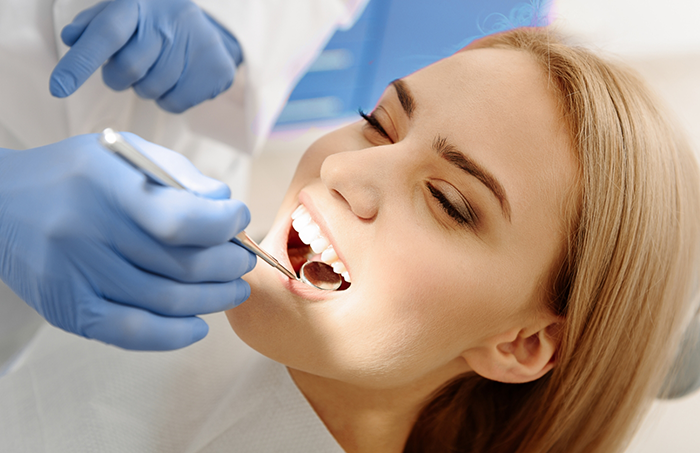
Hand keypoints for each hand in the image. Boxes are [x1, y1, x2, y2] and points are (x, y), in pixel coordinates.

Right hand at [0, 133, 254, 349]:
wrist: (0, 204)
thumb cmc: (75, 175)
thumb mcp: (124, 153)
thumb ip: (178, 174)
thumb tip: (225, 206)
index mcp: (105, 185)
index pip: (179, 218)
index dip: (223, 225)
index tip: (239, 218)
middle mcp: (87, 232)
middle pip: (182, 265)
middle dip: (229, 265)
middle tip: (243, 260)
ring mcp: (75, 276)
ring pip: (166, 301)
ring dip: (214, 299)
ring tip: (233, 289)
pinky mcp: (68, 309)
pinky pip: (131, 332)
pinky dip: (174, 335)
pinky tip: (199, 326)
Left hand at [50, 0, 242, 112]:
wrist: (207, 27)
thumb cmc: (153, 20)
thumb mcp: (122, 12)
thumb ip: (93, 25)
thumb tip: (71, 38)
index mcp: (140, 3)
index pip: (106, 34)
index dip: (81, 63)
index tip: (58, 89)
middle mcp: (170, 22)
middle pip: (127, 71)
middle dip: (118, 77)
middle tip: (128, 68)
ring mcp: (197, 45)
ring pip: (150, 91)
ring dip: (146, 87)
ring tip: (159, 68)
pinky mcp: (216, 71)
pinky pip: (173, 104)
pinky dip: (168, 98)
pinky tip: (177, 78)